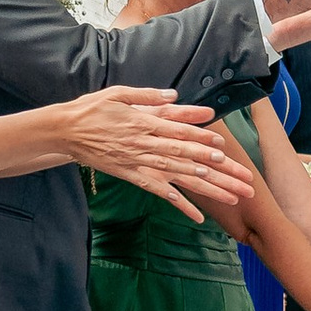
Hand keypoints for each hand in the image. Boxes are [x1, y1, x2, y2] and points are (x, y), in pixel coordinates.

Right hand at [59, 86, 250, 224]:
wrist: (65, 132)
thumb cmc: (92, 110)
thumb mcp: (118, 94)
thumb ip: (148, 96)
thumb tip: (174, 95)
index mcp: (144, 123)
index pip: (178, 132)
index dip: (201, 139)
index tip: (223, 147)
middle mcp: (146, 145)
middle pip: (188, 157)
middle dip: (219, 169)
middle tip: (244, 180)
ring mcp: (140, 163)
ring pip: (180, 177)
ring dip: (209, 188)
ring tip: (233, 197)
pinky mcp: (133, 176)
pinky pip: (159, 192)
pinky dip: (180, 204)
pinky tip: (198, 217)